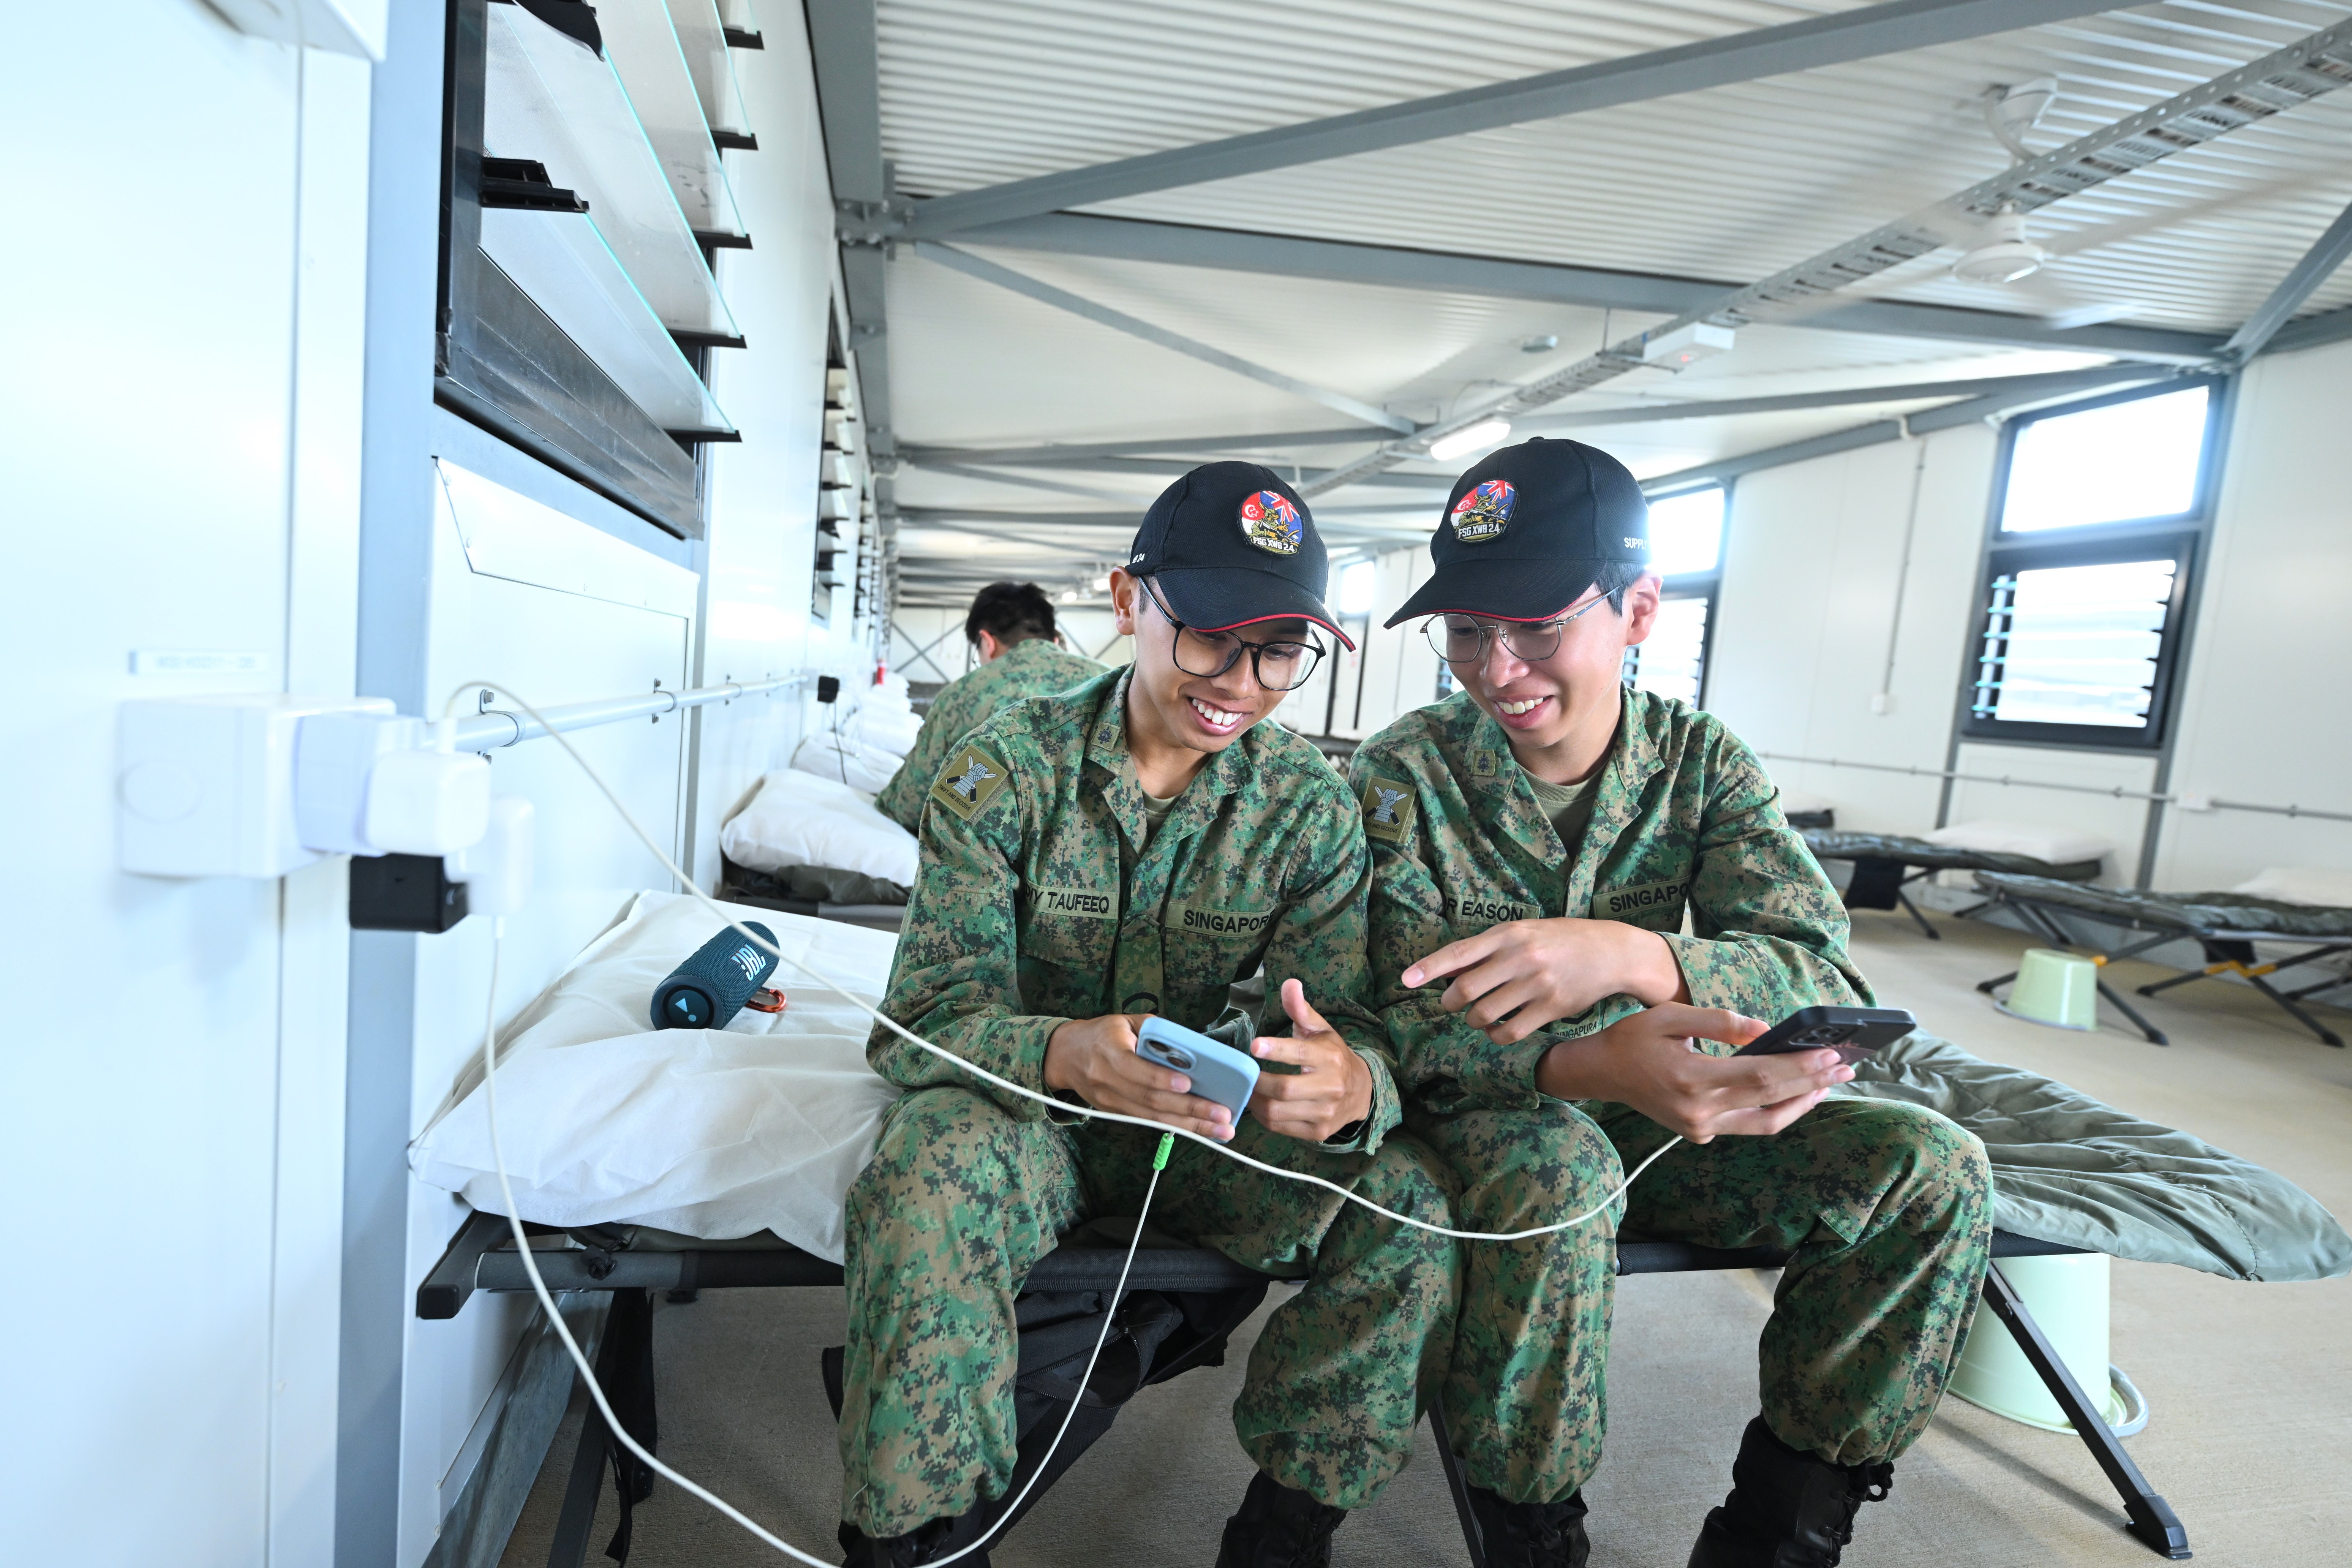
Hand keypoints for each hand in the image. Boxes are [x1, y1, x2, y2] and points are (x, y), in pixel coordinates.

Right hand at [1044, 1013, 1235, 1140]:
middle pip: (1151, 1100)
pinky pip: (1149, 1122)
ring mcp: (1111, 1102)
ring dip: (1190, 1126)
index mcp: (1109, 1051)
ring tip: (1220, 1130)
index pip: (1136, 1069)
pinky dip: (1177, 1128)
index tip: (1188, 1084)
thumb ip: (1156, 1032)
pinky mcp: (1115, 1113)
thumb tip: (1192, 1047)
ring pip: (1153, 1118)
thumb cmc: (1102, 1033)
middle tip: (1221, 1115)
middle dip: (1190, 1109)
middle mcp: (1107, 1081)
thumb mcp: (1126, 1022)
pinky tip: (1201, 1131)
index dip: (1162, 1079)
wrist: (1064, 1056)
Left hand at [1246, 979, 1374, 1143]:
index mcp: (1330, 1057)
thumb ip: (1301, 1009)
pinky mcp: (1318, 1131)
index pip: (1299, 1054)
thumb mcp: (1319, 1030)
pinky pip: (1280, 1127)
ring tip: (1246, 1089)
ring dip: (1255, 1101)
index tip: (1254, 1046)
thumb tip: (1289, 983)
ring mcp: (1325, 1113)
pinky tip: (1259, 1104)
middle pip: (1284, 1088)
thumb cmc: (1332, 1056)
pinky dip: (1263, 1117)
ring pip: (1278, 1112)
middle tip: (1241, 1073)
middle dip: (1256, 1082)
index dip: (1276, 1050)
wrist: (1361, 1091)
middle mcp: (1331, 1087)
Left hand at [1403, 917, 1687, 1042]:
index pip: (1459, 952)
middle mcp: (1520, 957)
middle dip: (1450, 1002)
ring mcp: (1536, 984)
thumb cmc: (1559, 940)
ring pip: (1483, 1014)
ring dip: (1473, 1020)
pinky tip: (1498, 1029)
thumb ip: (1486, 949)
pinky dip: (1496, 1035)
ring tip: (1480, 1015)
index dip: (1428, 967)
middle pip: (1464, 989)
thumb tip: (1446, 970)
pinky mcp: (1551, 1008)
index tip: (1405, 979)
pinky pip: (1509, 1032)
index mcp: (1509, 934)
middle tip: (1452, 1003)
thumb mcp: (1523, 932)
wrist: (1611, 951)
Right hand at [1533, 1004, 1851, 1142]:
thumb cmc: (1634, 1039)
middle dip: (1811, 1082)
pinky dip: (1777, 1110)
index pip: (1760, 1076)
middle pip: (1770, 1099)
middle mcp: (1700, 1112)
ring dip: (1801, 1103)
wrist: (1601, 1073)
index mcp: (1692, 1080)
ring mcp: (1701, 1128)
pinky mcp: (1701, 1133)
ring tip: (1828, 1084)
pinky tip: (1794, 1094)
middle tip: (1845, 1066)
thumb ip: (1720, 1022)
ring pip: (1766, 1123)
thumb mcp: (1670, 1016)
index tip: (1831, 1056)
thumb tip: (1766, 1030)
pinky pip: (1749, 1125)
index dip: (1799, 1068)